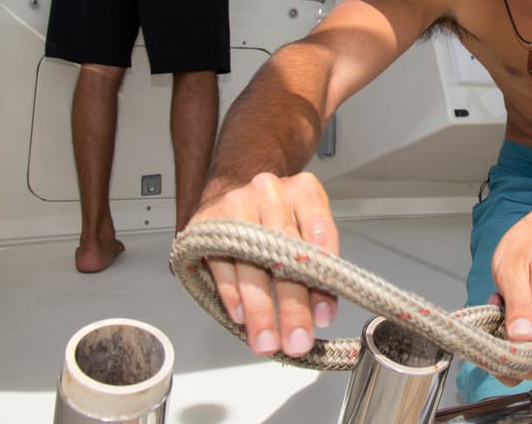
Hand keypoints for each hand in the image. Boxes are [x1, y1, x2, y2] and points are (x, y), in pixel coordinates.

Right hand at [189, 171, 338, 357]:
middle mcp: (270, 193)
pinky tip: (242, 318)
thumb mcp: (305, 230)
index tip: (323, 316)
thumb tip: (322, 313)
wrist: (233, 190)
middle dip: (292, 305)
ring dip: (260, 310)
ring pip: (251, 263)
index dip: (323, 278)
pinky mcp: (208, 223)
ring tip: (268, 341)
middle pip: (285, 254)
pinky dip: (233, 296)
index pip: (320, 233)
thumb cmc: (276, 216)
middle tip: (297, 340)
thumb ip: (317, 266)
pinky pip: (222, 265)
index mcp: (303, 191)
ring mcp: (236, 205)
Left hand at [490, 213, 531, 384]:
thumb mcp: (514, 270)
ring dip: (505, 339)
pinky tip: (505, 307)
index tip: (500, 348)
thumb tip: (520, 339)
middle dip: (507, 353)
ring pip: (528, 354)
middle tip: (493, 322)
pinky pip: (527, 339)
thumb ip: (518, 306)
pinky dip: (510, 329)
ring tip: (499, 307)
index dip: (522, 367)